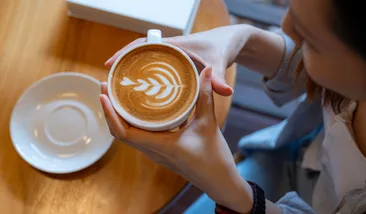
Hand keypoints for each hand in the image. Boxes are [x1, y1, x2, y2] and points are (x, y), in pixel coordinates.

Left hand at [100, 67, 252, 212]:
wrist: (219, 180)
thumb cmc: (214, 157)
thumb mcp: (209, 123)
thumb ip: (205, 96)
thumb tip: (207, 70)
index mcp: (160, 146)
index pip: (124, 133)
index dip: (110, 114)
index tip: (104, 95)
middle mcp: (152, 151)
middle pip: (120, 132)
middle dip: (110, 110)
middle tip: (107, 87)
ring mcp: (155, 152)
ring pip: (127, 134)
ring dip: (118, 116)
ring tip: (117, 94)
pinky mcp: (159, 151)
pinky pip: (138, 136)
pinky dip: (132, 122)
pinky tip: (136, 108)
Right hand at [105, 25, 255, 95]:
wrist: (231, 40)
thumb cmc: (223, 46)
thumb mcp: (220, 62)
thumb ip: (219, 78)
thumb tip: (226, 93)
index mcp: (173, 45)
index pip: (142, 44)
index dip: (124, 53)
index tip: (109, 63)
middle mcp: (169, 49)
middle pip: (138, 53)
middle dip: (122, 64)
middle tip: (109, 81)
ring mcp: (171, 56)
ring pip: (144, 61)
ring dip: (131, 70)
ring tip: (118, 88)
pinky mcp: (175, 63)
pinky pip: (154, 67)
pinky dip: (144, 74)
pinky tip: (140, 90)